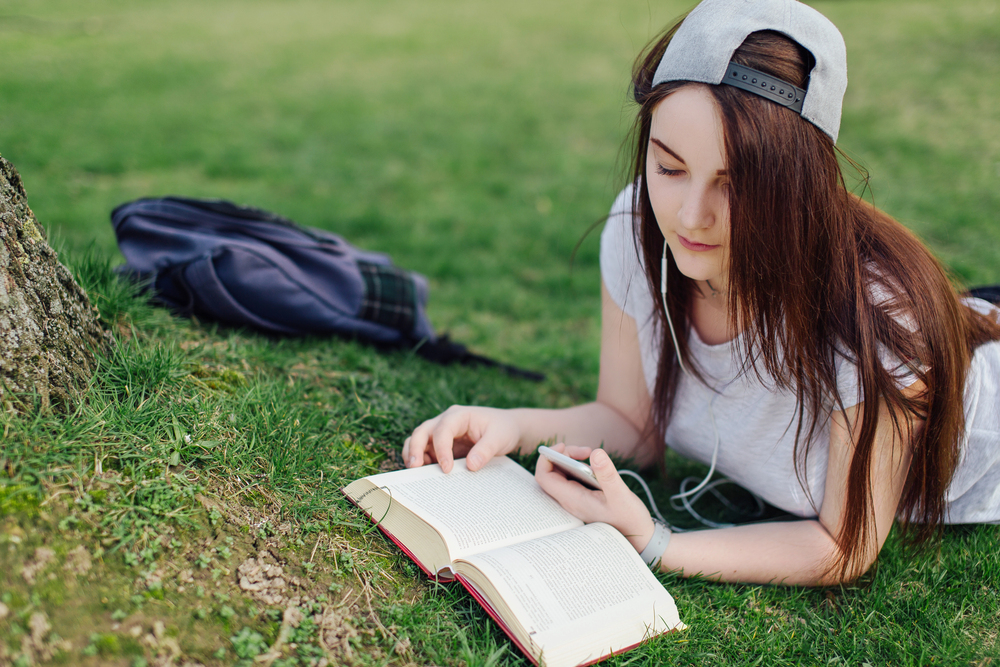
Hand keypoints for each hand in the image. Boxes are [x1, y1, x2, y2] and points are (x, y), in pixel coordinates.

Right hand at [403, 405, 522, 472]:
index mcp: (459, 415)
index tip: (447, 469)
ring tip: (414, 472)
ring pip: (418, 440)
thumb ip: (485, 450)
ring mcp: (442, 433)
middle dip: (415, 448)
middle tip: (414, 468)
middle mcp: (446, 421)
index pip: (443, 431)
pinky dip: (422, 460)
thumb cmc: (503, 429)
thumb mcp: (499, 438)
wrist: (508, 429)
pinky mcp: (442, 445)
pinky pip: (426, 451)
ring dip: (414, 454)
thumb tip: (470, 466)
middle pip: (422, 432)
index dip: (442, 450)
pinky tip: (426, 473)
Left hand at [535, 444, 654, 552]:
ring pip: (562, 475)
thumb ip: (607, 474)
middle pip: (552, 473)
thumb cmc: (629, 520)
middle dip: (563, 456)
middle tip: (585, 451)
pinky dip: (580, 468)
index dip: (547, 458)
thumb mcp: (621, 495)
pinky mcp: (584, 499)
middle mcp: (570, 500)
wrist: (639, 539)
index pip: (544, 477)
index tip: (564, 447)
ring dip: (573, 461)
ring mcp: (576, 500)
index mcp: (573, 500)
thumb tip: (596, 452)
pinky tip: (596, 467)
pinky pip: (573, 480)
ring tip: (590, 455)